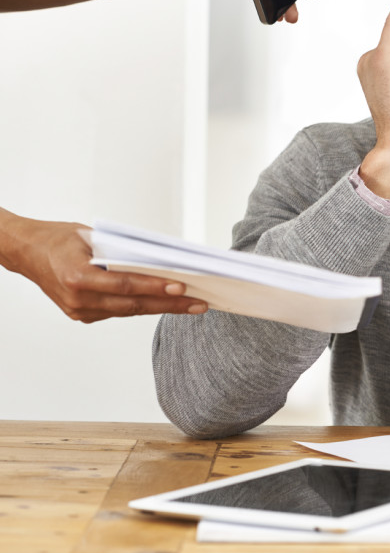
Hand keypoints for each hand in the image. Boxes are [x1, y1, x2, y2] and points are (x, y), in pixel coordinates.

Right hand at [3, 218, 207, 322]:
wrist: (27, 252)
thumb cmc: (60, 239)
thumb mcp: (92, 237)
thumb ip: (122, 252)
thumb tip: (159, 261)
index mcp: (78, 276)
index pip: (126, 284)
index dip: (155, 287)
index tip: (182, 287)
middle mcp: (78, 298)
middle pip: (133, 304)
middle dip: (170, 304)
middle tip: (200, 303)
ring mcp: (79, 310)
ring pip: (129, 311)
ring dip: (161, 308)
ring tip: (191, 305)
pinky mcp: (82, 315)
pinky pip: (118, 311)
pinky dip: (142, 305)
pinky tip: (165, 303)